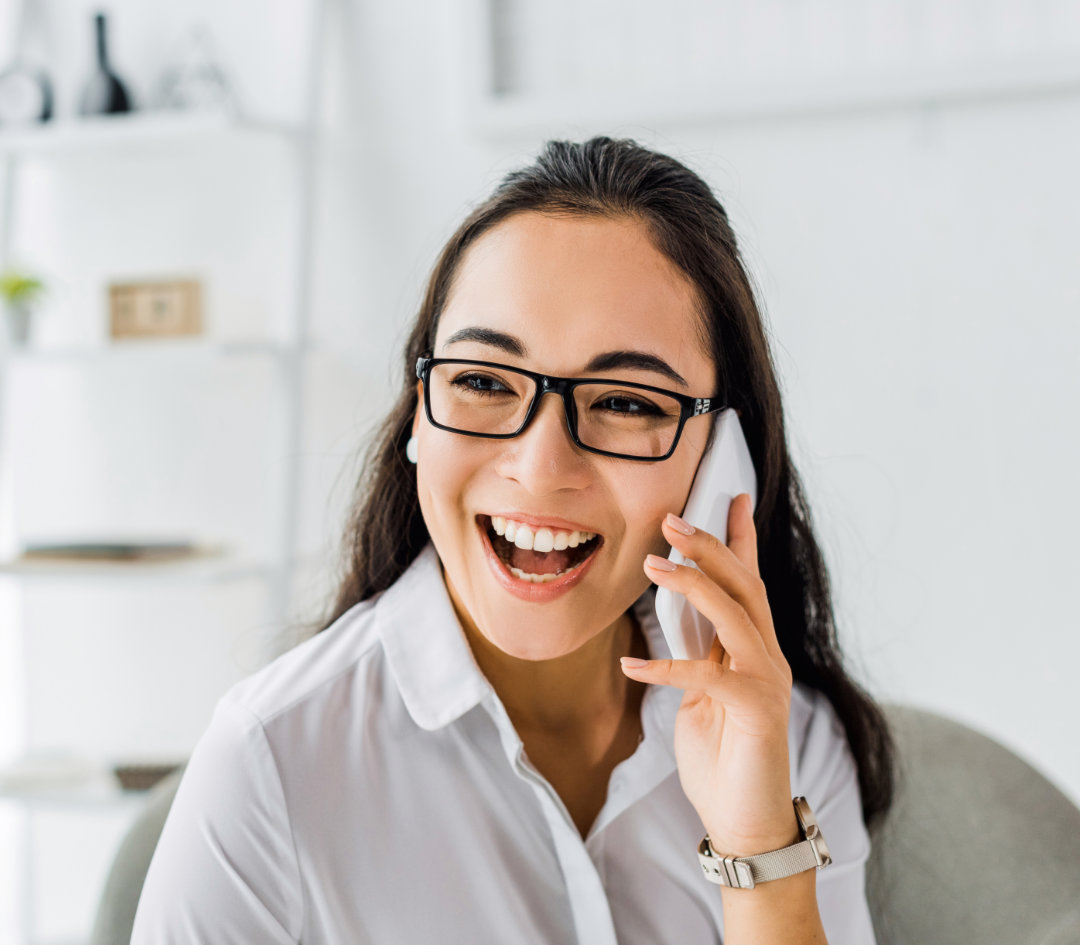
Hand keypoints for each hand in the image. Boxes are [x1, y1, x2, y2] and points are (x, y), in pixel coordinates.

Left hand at [621, 493, 797, 855]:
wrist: (746, 822)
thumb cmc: (722, 757)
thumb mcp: (701, 695)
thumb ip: (699, 654)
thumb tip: (679, 620)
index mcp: (754, 650)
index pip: (749, 583)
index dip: (739, 539)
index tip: (731, 498)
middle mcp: (767, 657)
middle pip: (745, 586)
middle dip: (710, 546)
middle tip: (673, 518)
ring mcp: (767, 682)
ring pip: (735, 615)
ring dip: (695, 585)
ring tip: (656, 562)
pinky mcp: (755, 712)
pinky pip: (706, 676)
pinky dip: (666, 667)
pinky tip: (632, 664)